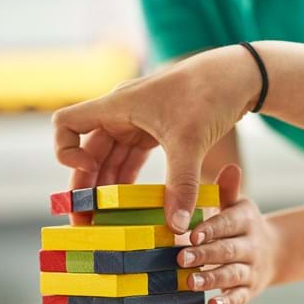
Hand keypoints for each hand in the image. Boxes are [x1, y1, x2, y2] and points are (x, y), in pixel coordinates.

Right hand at [52, 45, 259, 228]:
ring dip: (108, 187)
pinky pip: (133, 159)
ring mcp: (139, 124)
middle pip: (89, 152)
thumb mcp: (190, 140)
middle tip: (86, 221)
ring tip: (106, 220)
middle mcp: (122, 114)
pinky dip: (131, 180)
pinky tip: (132, 203)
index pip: (67, 123)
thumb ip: (181, 184)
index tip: (84, 171)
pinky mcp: (157, 132)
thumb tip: (176, 227)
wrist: (238, 77)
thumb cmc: (209, 94)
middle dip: (87, 186)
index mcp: (118, 106)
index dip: (65, 150)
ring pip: (112, 159)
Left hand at [177, 164, 278, 303]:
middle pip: (228, 250)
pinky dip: (228, 302)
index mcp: (245, 221)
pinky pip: (241, 297)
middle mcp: (251, 245)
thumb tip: (231, 167)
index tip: (192, 234)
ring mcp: (251, 269)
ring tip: (191, 282)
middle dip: (205, 255)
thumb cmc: (242, 226)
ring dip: (212, 279)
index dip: (212, 229)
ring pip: (232, 274)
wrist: (274, 251)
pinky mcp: (250, 289)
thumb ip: (229, 191)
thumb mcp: (238, 206)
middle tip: (181, 258)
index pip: (228, 224)